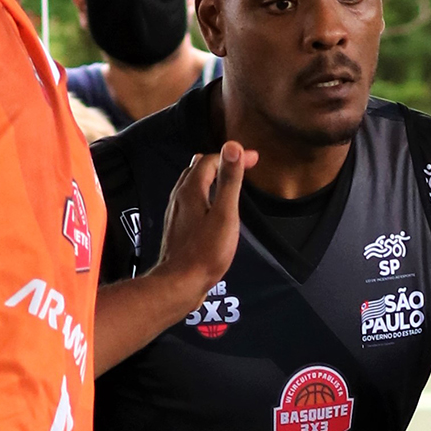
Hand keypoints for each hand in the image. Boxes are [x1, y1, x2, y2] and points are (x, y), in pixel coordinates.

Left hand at [156, 141, 252, 308]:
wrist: (181, 283)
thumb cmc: (206, 252)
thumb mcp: (225, 214)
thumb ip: (229, 181)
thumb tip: (232, 147)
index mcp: (191, 189)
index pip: (211, 160)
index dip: (233, 156)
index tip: (254, 159)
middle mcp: (179, 196)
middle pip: (198, 168)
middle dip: (221, 162)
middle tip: (243, 165)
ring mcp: (176, 212)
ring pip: (192, 184)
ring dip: (211, 177)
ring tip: (229, 179)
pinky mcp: (177, 227)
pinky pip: (190, 200)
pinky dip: (204, 192)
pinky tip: (212, 206)